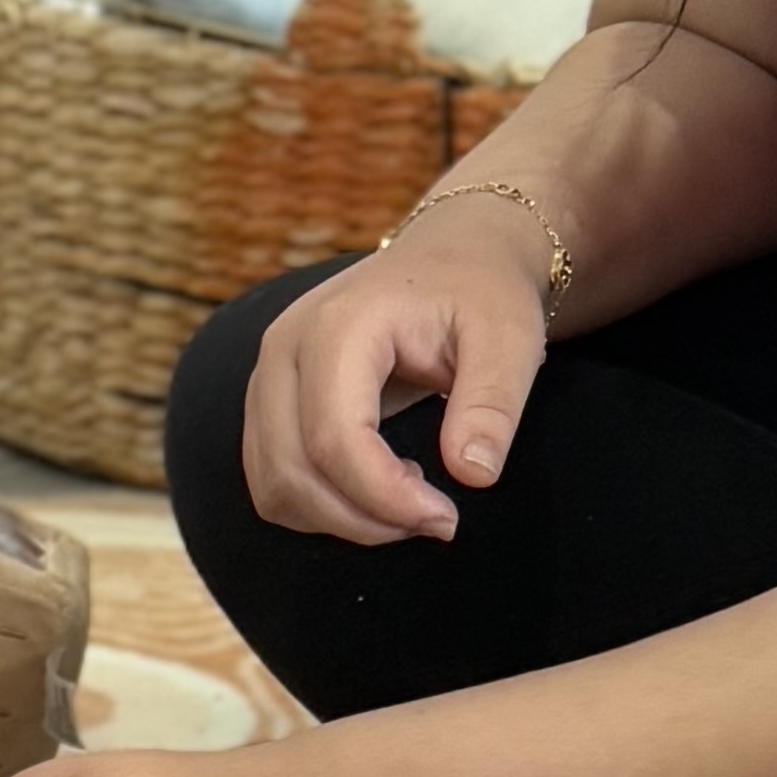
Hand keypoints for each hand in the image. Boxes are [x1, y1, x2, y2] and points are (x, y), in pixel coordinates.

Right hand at [244, 195, 558, 540]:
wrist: (450, 256)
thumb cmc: (480, 292)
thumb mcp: (509, 338)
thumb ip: (493, 403)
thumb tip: (474, 475)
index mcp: (338, 326)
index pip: (335, 439)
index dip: (385, 498)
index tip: (447, 520)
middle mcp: (284, 350)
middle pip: (293, 471)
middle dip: (365, 519)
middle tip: (438, 520)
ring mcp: (267, 376)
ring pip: (274, 486)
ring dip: (340, 518)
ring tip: (409, 502)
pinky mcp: (267, 402)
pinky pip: (272, 481)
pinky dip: (320, 506)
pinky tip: (376, 485)